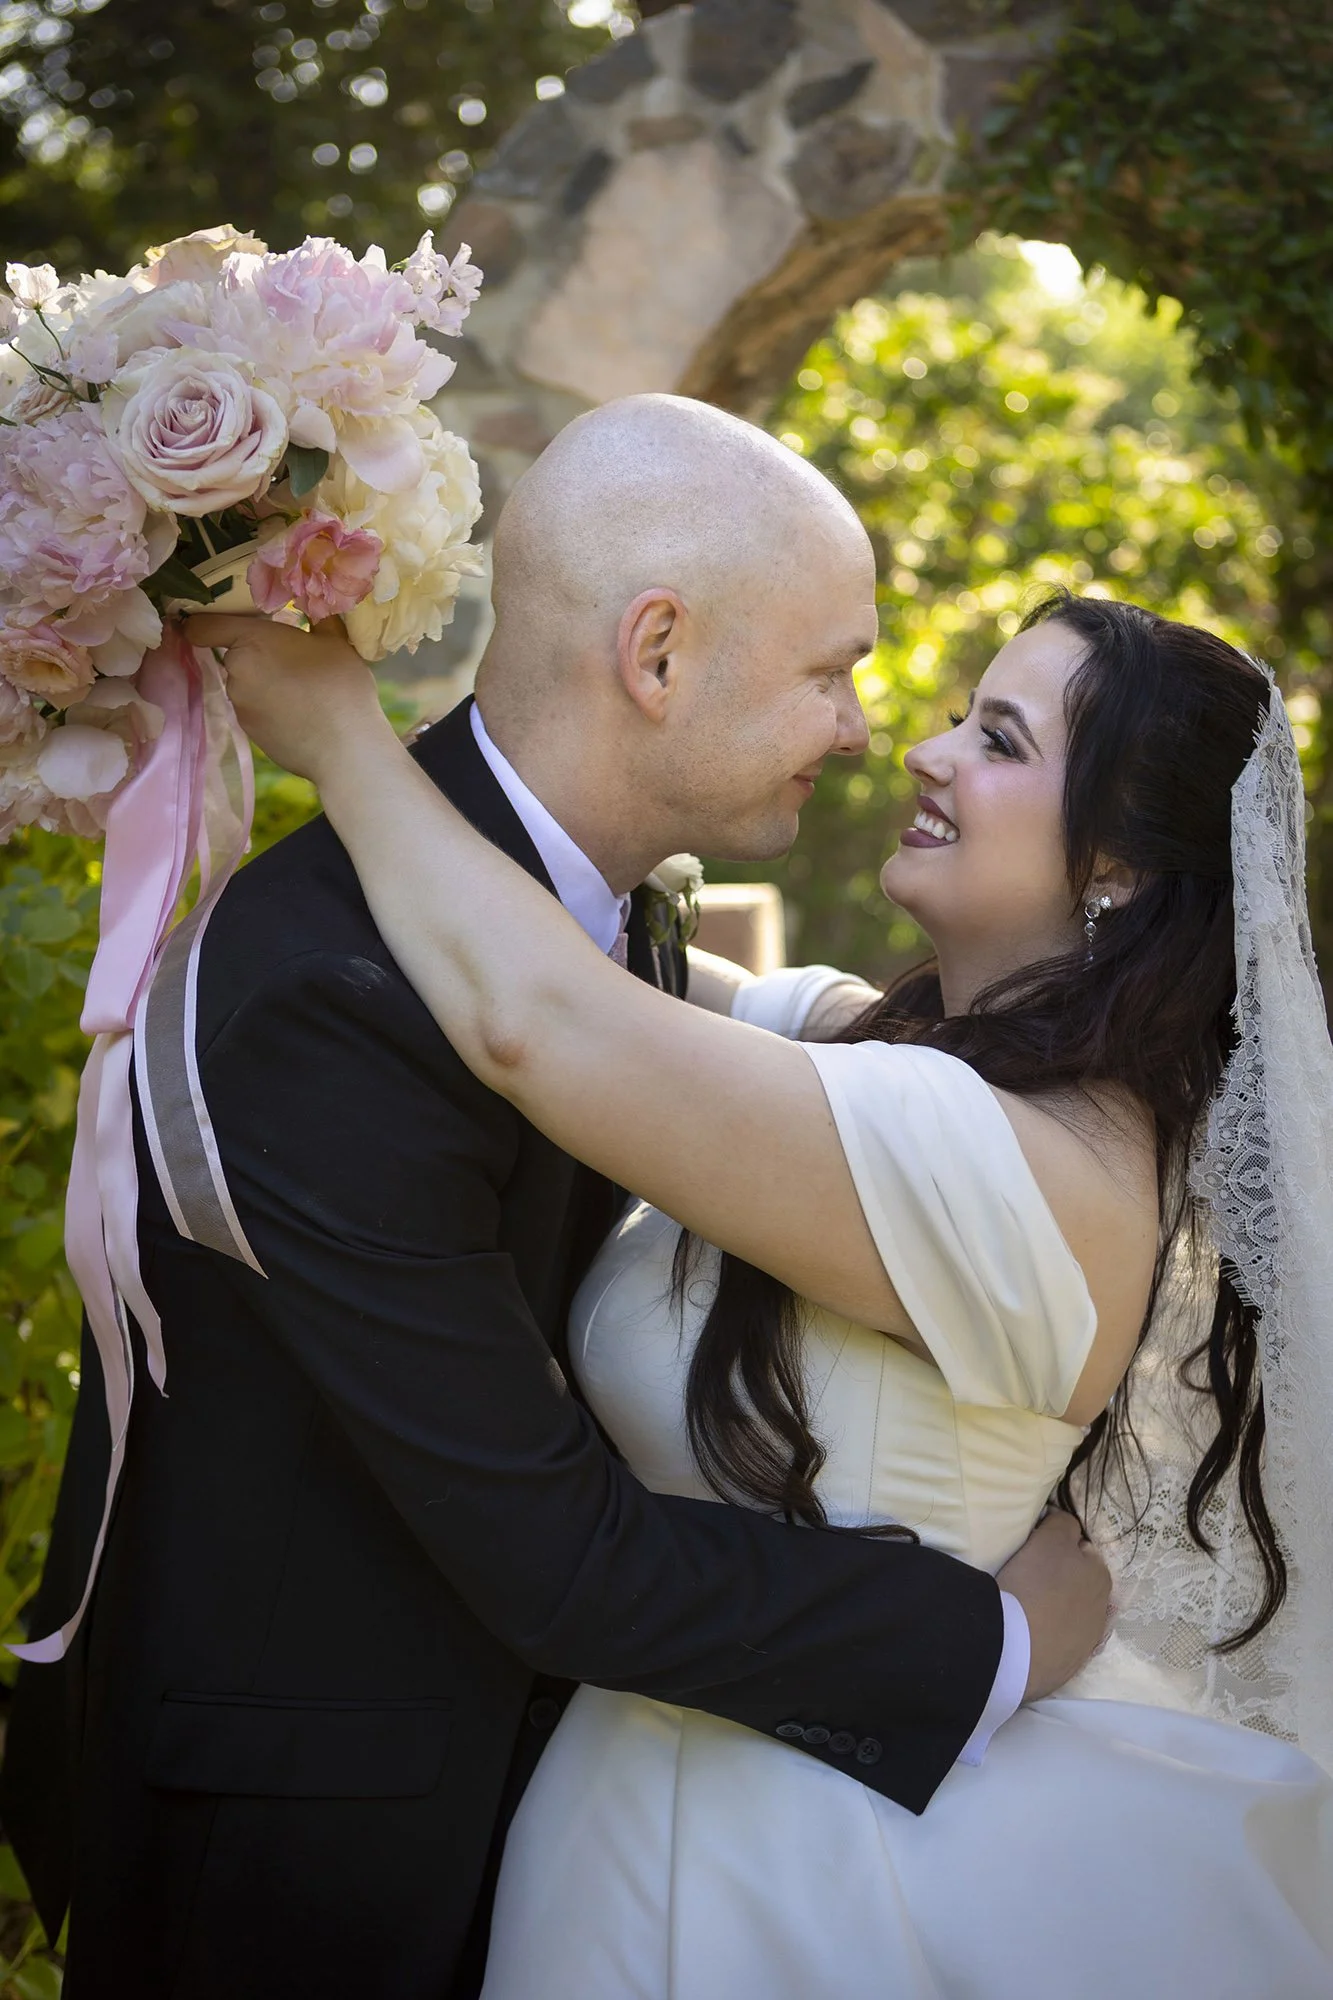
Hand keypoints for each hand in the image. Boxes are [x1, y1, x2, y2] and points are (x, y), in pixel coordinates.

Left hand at [182, 612, 387, 785]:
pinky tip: (299, 715)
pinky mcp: (249, 731)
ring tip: (300, 693)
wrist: (346, 748)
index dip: (201, 623)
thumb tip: (316, 607)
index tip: (212, 624)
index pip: (203, 626)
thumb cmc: (340, 686)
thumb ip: (317, 620)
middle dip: (257, 656)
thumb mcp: (335, 641)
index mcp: (252, 640)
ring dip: (264, 684)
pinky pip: (255, 709)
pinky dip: (270, 709)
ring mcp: (240, 705)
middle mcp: (237, 671)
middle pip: (235, 656)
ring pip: (246, 684)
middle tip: (291, 662)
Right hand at [997, 1510, 1111, 1699]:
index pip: (1081, 1550)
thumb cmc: (1033, 1584)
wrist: (1014, 1649)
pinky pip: (1059, 1642)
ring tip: (1027, 1608)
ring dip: (1056, 1609)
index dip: (1058, 1548)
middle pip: (1079, 1584)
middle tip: (1031, 1578)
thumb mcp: (1050, 1538)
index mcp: (1101, 1577)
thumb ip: (1064, 1524)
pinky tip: (1029, 1632)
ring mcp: (1086, 1642)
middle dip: (1062, 1579)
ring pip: (1071, 1614)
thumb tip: (1067, 1525)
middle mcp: (1102, 1610)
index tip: (1036, 1552)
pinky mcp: (1068, 1666)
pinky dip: (1048, 1635)